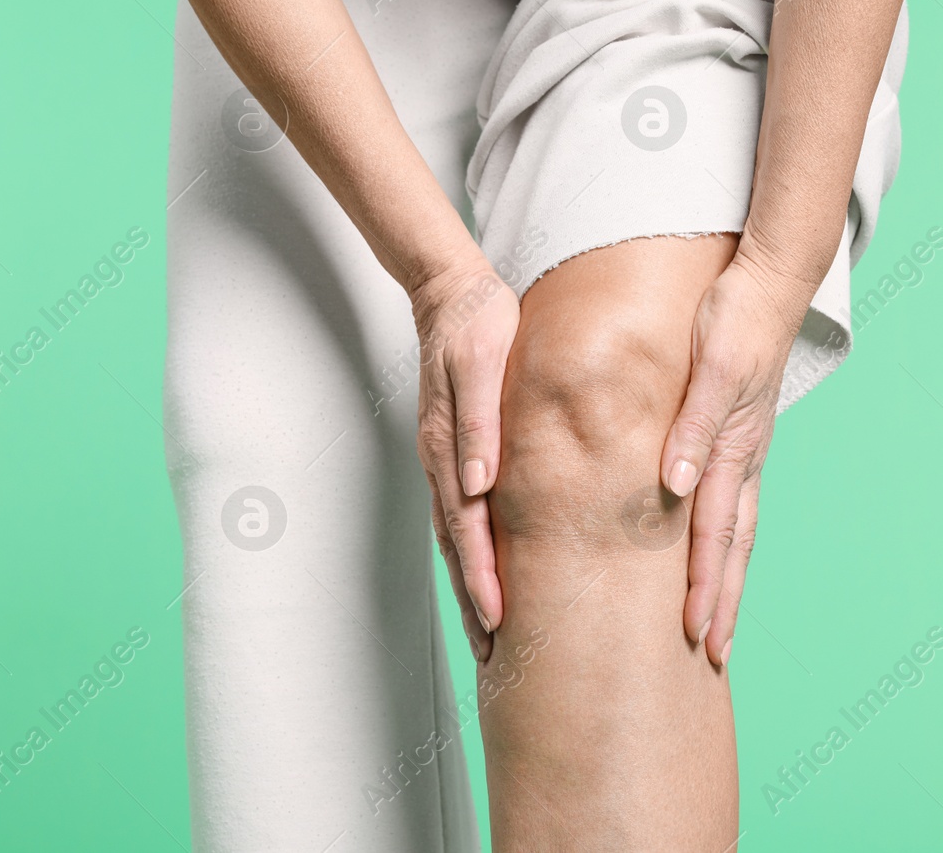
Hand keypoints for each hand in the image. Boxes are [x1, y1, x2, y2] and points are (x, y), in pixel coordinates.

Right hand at [410, 258, 518, 663]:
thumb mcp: (481, 364)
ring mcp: (444, 457)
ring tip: (489, 627)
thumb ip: (480, 425)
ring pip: (456, 533)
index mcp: (450, 445)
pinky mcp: (454, 449)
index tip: (500, 618)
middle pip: (457, 543)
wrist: (451, 291)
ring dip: (471, 581)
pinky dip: (470, 548)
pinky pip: (459, 511)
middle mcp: (443, 459)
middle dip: (475, 598)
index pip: (468, 526)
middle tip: (494, 651)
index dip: (483, 576)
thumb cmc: (477, 323)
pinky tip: (485, 566)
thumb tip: (480, 484)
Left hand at [659, 251, 811, 666]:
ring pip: (738, 530)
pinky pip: (734, 502)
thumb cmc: (734, 319)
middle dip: (723, 602)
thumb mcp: (712, 368)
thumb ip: (693, 427)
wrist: (767, 282)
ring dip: (727, 580)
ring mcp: (745, 450)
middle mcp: (742, 457)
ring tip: (718, 624)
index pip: (715, 531)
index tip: (696, 632)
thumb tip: (674, 487)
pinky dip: (726, 541)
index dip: (705, 585)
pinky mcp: (740, 438)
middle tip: (713, 654)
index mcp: (734, 447)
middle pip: (733, 546)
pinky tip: (715, 554)